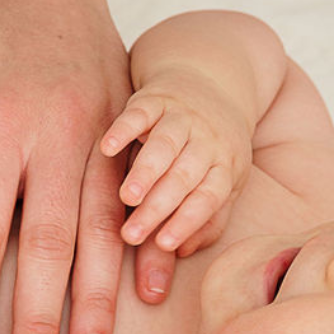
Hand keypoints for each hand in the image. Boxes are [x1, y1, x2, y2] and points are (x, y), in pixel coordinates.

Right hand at [101, 68, 252, 257]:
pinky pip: (140, 112)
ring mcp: (182, 117)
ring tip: (126, 197)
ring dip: (146, 171)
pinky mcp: (157, 97)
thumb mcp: (221, 181)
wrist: (212, 80)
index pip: (208, 198)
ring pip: (166, 145)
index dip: (187, 221)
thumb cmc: (212, 147)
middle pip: (184, 177)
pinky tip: (107, 148)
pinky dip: (124, 128)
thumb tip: (182, 253)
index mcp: (225, 166)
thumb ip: (205, 220)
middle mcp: (207, 141)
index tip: (164, 245)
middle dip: (158, 207)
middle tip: (132, 235)